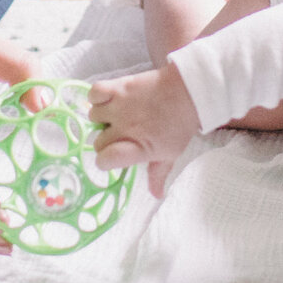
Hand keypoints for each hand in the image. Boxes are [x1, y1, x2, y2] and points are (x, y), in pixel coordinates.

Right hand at [88, 66, 202, 196]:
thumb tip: (156, 195)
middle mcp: (124, 129)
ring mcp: (119, 107)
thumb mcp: (171, 154)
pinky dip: (96, 97)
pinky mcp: (118, 87)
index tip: (112, 157)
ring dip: (102, 118)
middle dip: (106, 141)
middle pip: (97, 141)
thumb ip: (158, 175)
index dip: (105, 161)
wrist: (189, 91)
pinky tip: (107, 100)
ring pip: (93, 118)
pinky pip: (94, 93)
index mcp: (137, 148)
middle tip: (119, 134)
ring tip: (115, 115)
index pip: (104, 160)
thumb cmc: (180, 124)